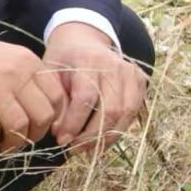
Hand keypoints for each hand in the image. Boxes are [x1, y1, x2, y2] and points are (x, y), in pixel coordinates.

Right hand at [0, 26, 66, 152]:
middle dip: (35, 134)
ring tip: (3, 144)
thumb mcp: (2, 57)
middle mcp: (13, 72)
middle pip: (42, 115)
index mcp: (25, 60)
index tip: (41, 128)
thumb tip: (42, 111)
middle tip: (22, 140)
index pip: (56, 96)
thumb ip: (23, 77)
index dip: (53, 118)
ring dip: (12, 142)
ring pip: (18, 127)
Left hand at [44, 22, 148, 152]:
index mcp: (88, 61)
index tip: (62, 140)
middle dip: (91, 136)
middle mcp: (114, 65)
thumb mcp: (50, 75)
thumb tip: (62, 133)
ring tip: (89, 148)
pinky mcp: (140, 80)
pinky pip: (134, 112)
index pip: (86, 98)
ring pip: (126, 113)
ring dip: (107, 137)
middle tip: (75, 149)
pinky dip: (119, 129)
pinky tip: (103, 138)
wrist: (84, 41)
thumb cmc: (63, 61)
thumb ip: (56, 103)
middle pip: (110, 109)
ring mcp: (131, 72)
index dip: (74, 123)